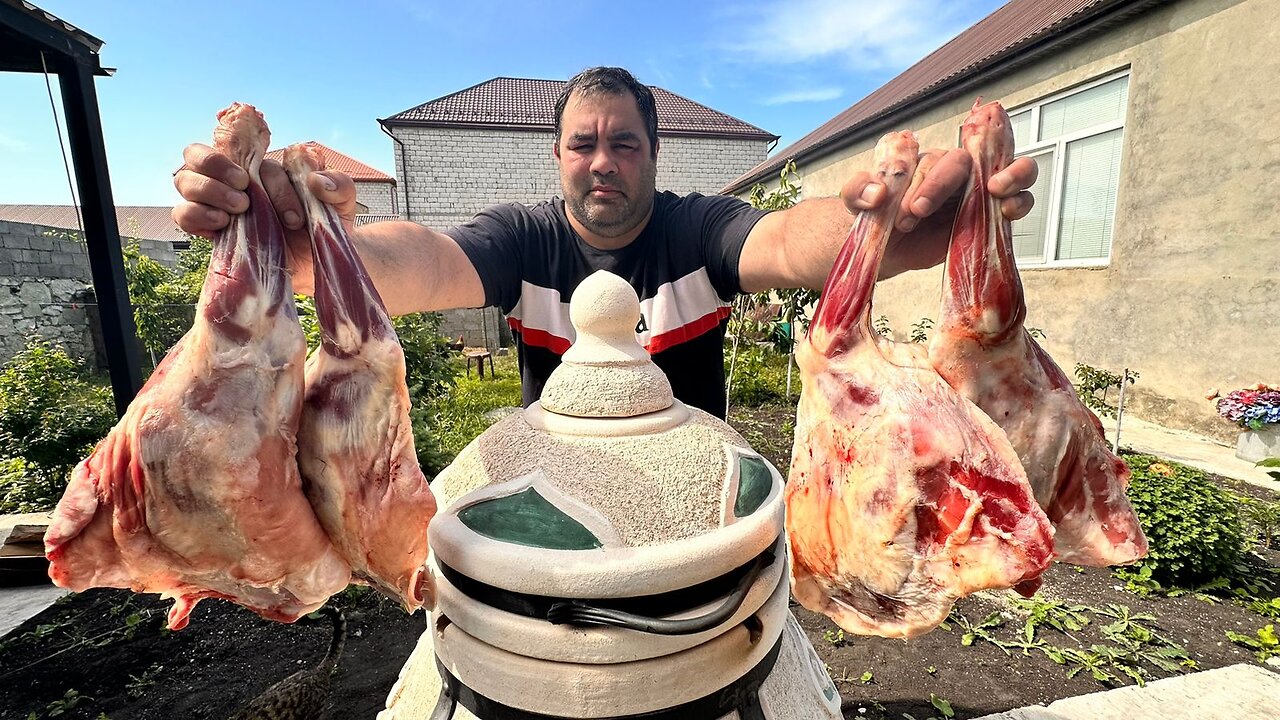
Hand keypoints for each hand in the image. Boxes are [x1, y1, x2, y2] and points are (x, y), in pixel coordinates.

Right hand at [171, 143, 358, 294]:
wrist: (318, 261)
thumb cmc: (323, 223)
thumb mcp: (342, 201)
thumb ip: (339, 184)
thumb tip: (316, 181)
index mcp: (261, 167)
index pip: (252, 158)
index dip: (272, 185)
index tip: (294, 216)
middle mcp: (232, 180)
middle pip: (196, 154)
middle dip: (214, 166)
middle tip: (245, 196)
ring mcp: (217, 203)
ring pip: (184, 181)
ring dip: (206, 191)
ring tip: (237, 211)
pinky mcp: (210, 230)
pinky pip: (184, 215)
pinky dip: (195, 216)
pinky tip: (222, 226)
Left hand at [839, 148, 1037, 277]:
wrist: (887, 249)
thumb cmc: (878, 219)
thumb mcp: (857, 202)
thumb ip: (858, 190)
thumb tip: (877, 193)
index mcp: (923, 161)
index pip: (931, 159)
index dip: (922, 183)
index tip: (907, 211)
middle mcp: (952, 170)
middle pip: (965, 160)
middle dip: (943, 185)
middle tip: (919, 212)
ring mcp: (974, 190)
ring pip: (1008, 166)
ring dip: (1011, 174)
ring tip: (996, 191)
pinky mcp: (989, 215)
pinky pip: (1017, 200)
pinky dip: (1020, 201)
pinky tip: (1008, 211)